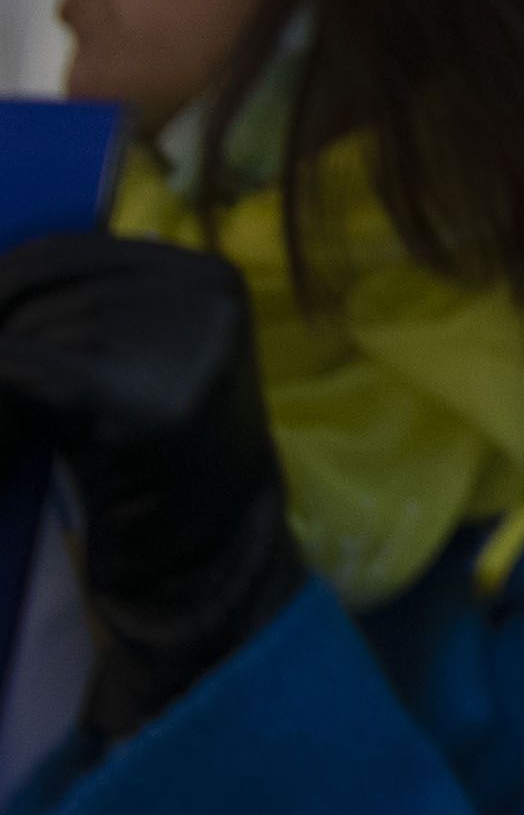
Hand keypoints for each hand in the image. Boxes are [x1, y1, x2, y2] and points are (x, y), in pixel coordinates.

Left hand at [0, 233, 304, 736]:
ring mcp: (184, 345)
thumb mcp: (142, 361)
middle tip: (4, 410)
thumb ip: (85, 313)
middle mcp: (205, 294)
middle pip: (36, 290)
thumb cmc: (161, 467)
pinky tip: (2, 448)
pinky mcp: (146, 401)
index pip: (59, 253)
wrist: (211, 561)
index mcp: (206, 275)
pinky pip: (18, 370)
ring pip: (23, 333)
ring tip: (8, 440)